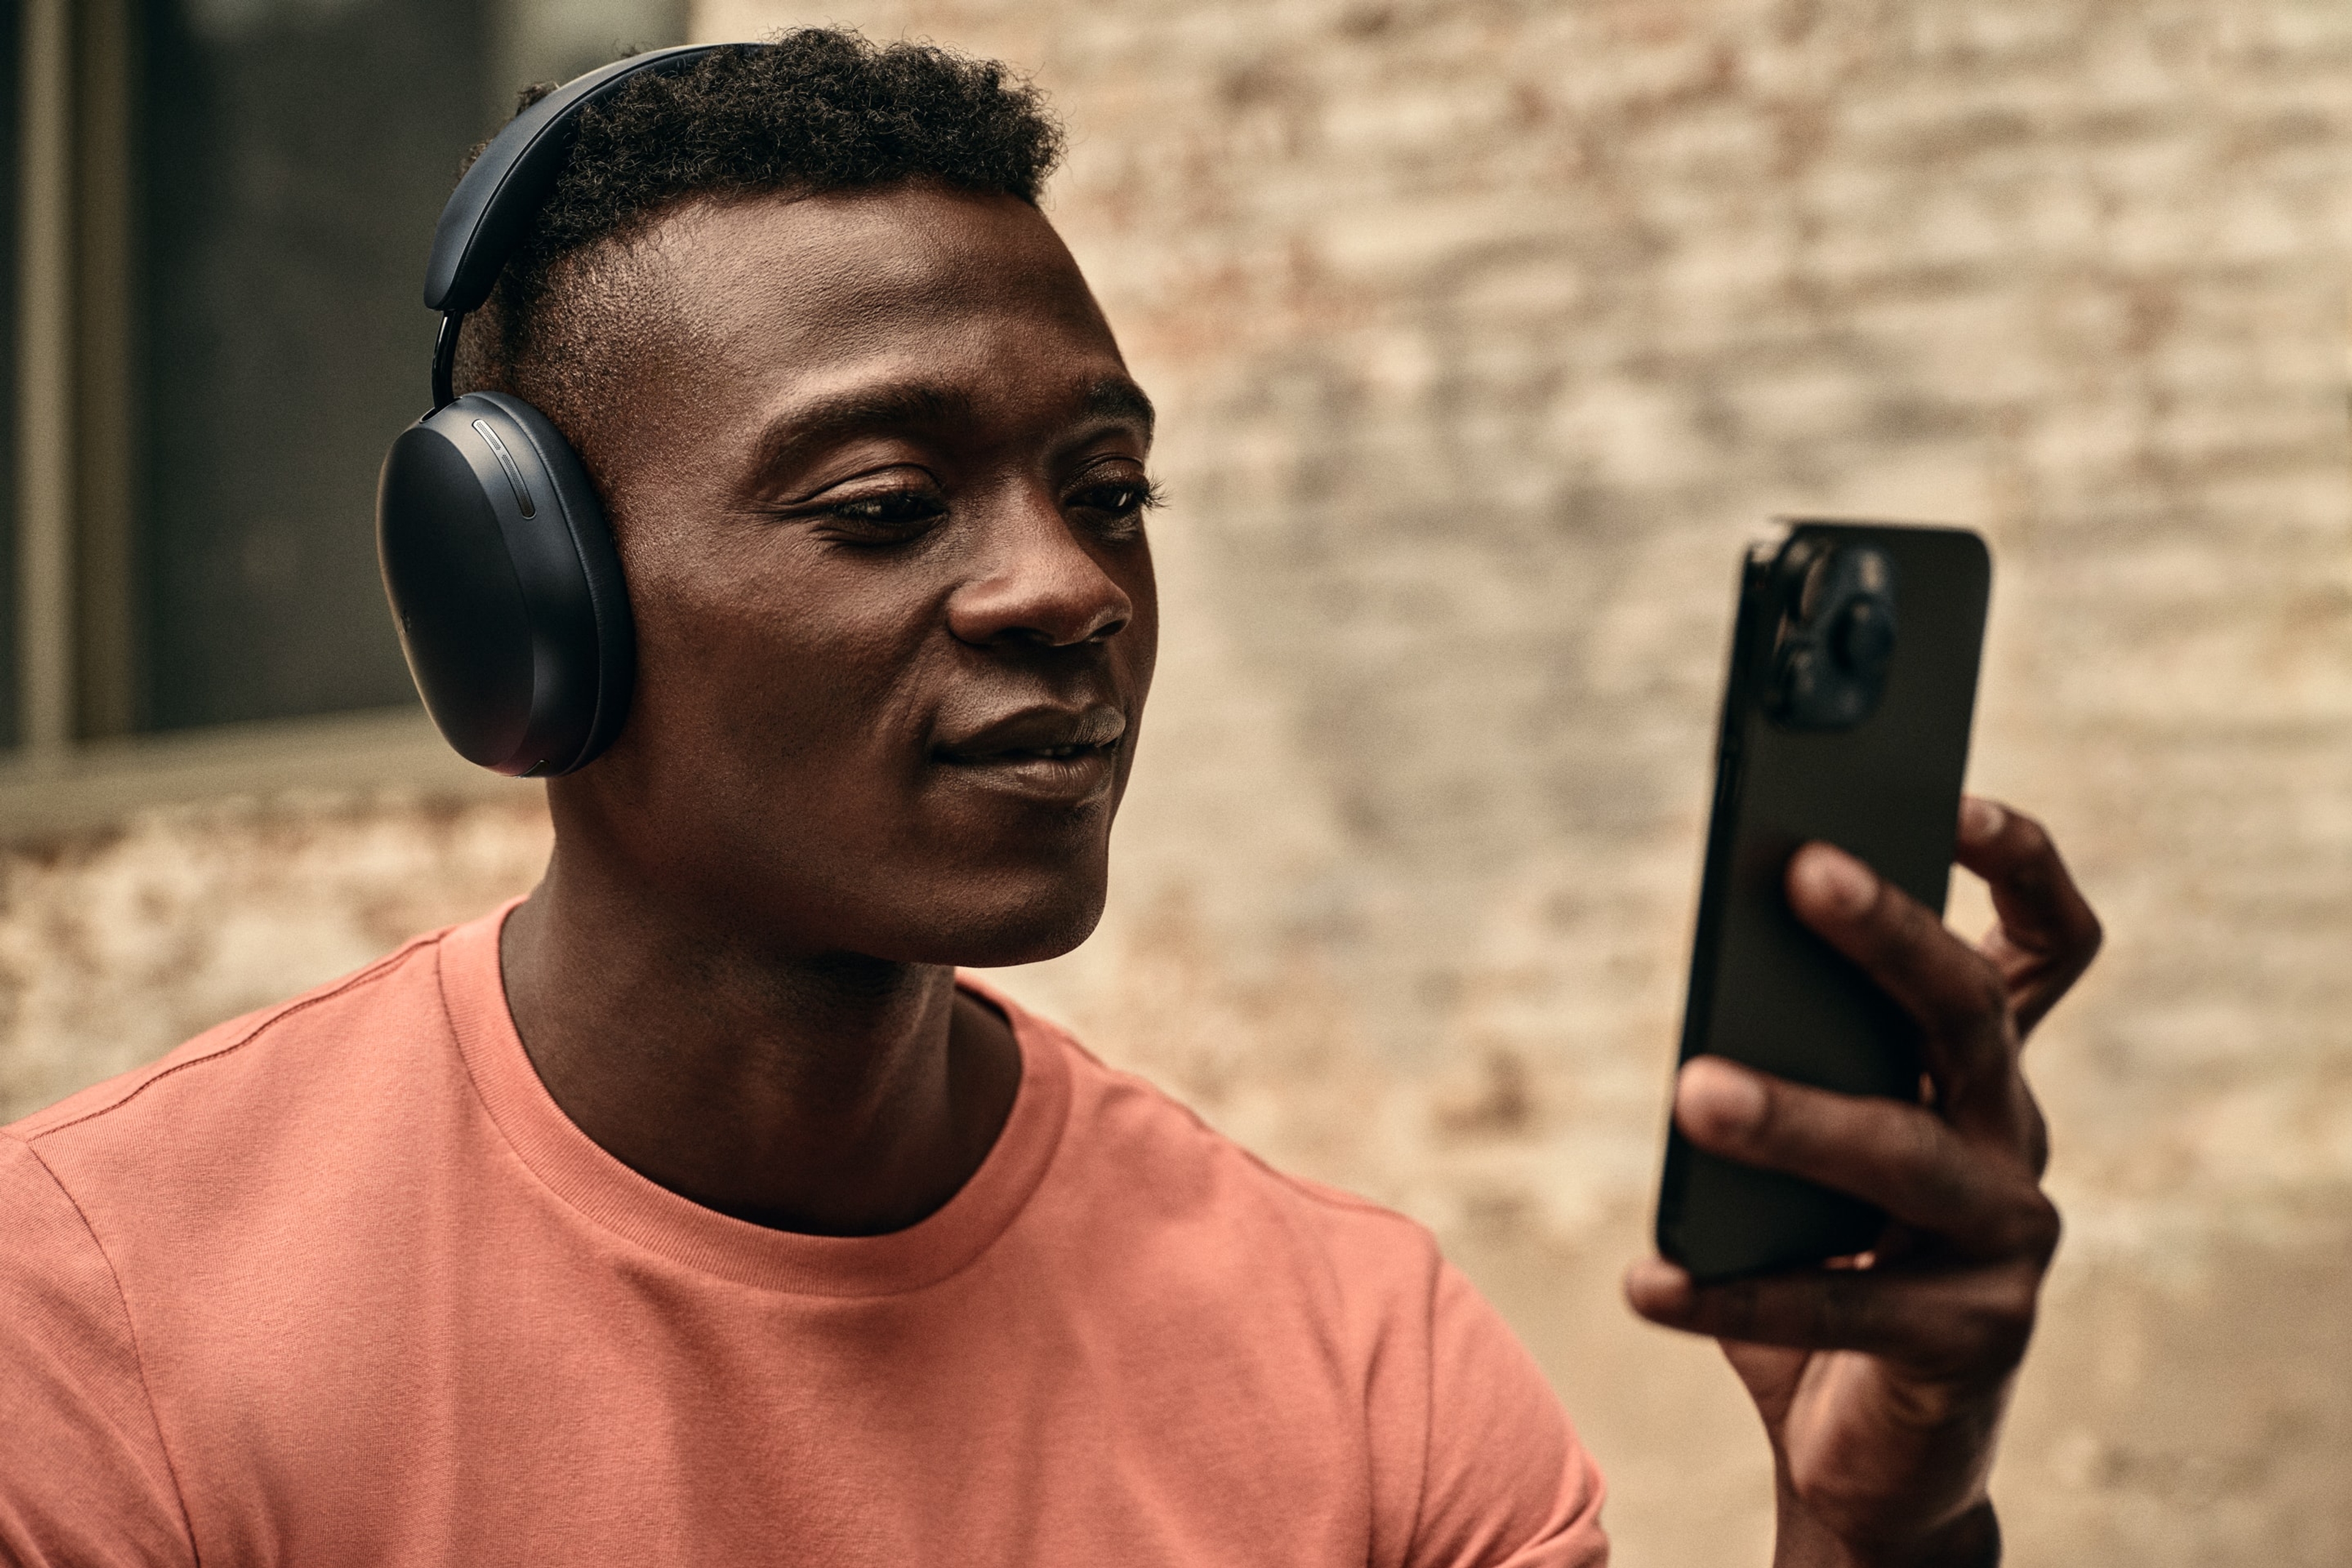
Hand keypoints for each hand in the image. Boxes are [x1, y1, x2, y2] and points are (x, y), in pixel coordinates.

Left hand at [1624, 797, 2101, 1566]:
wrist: (1867, 1449)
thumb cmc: (1822, 1259)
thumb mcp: (1803, 1149)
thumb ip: (1781, 1062)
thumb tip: (1710, 987)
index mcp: (1981, 1077)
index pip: (2044, 950)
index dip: (2019, 867)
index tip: (1954, 797)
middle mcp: (2012, 1141)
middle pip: (1973, 1012)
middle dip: (1891, 935)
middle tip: (1800, 873)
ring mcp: (2008, 1243)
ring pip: (1907, 1153)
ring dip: (1798, 1117)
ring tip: (1692, 1090)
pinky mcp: (1972, 1340)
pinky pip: (1841, 1303)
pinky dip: (1732, 1289)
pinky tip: (1647, 1279)